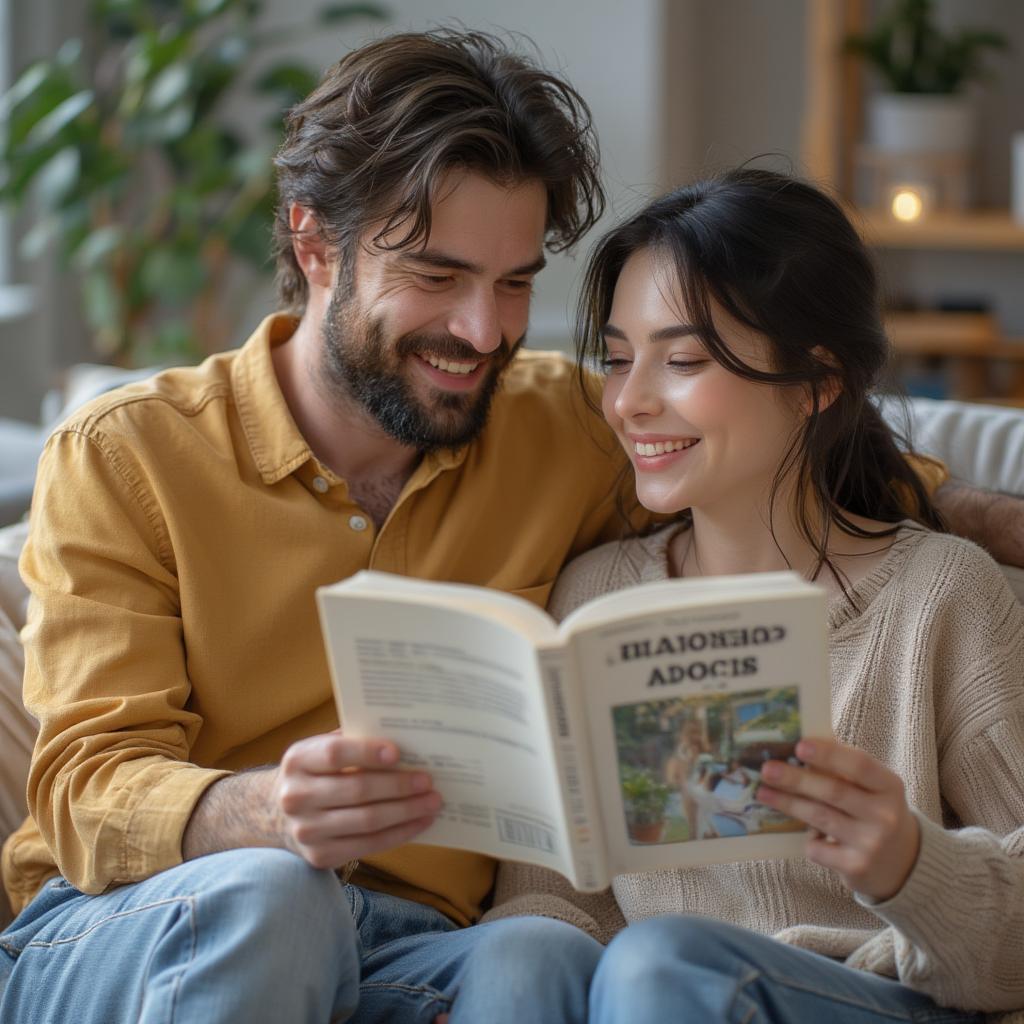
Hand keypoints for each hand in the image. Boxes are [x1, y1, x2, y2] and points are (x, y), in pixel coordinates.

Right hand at [273, 729, 441, 868]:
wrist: (277, 813)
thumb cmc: (316, 773)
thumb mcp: (321, 749)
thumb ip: (353, 742)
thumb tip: (403, 738)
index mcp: (298, 761)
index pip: (334, 754)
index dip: (367, 753)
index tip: (398, 753)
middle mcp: (296, 796)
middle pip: (357, 790)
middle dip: (398, 785)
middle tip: (428, 781)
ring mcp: (306, 830)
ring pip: (366, 821)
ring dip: (406, 811)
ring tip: (432, 803)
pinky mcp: (319, 856)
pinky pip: (367, 846)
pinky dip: (399, 834)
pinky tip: (419, 823)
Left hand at [756, 738, 919, 900]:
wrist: (902, 863)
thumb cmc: (875, 812)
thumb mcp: (873, 788)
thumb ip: (845, 769)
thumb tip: (799, 746)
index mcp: (890, 786)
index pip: (860, 765)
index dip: (829, 755)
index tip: (800, 746)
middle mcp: (885, 815)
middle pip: (833, 791)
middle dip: (796, 779)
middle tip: (767, 769)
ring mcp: (872, 843)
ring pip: (819, 817)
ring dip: (787, 803)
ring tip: (763, 792)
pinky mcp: (856, 867)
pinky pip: (817, 848)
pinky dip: (806, 838)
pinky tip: (803, 831)